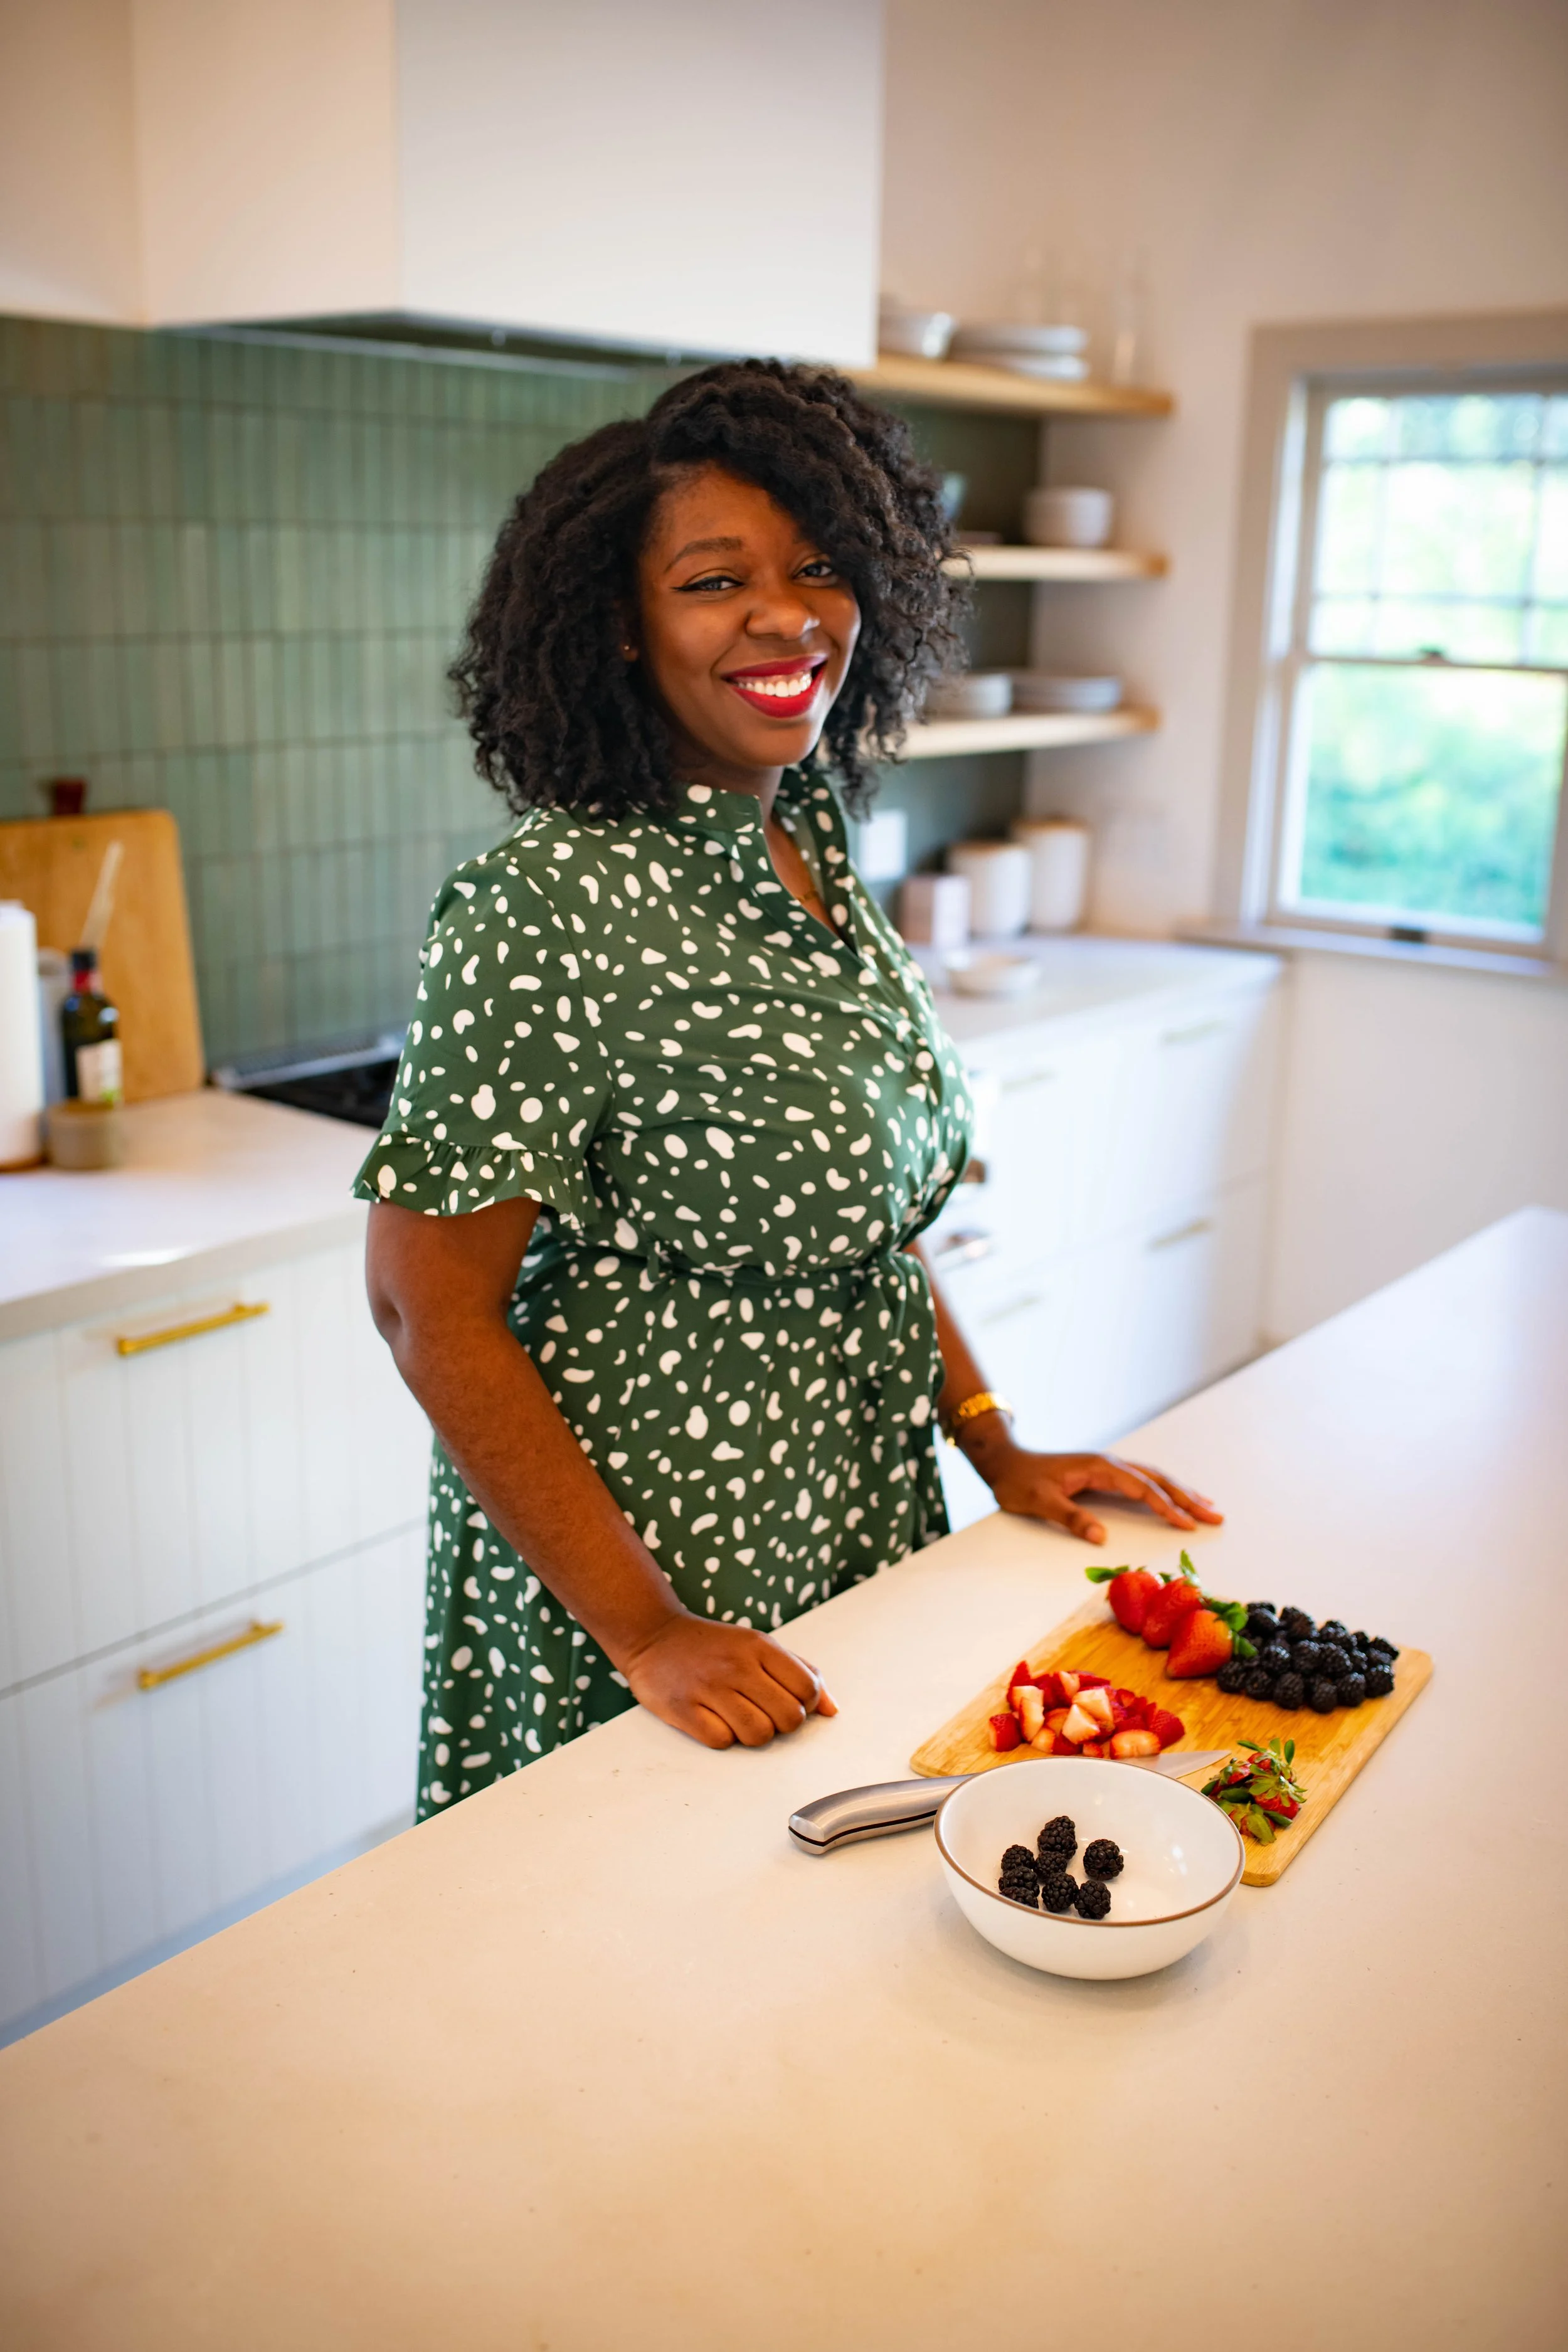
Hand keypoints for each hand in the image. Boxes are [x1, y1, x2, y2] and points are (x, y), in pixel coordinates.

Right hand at [621, 1614, 838, 1749]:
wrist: (653, 1635)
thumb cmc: (714, 1645)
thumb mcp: (758, 1645)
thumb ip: (799, 1671)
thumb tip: (832, 1710)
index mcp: (760, 1646)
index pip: (808, 1688)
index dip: (806, 1704)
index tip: (787, 1701)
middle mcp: (737, 1665)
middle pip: (789, 1718)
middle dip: (782, 1723)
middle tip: (763, 1712)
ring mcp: (710, 1687)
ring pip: (759, 1735)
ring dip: (754, 1733)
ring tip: (739, 1717)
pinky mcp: (684, 1709)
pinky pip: (723, 1741)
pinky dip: (723, 1738)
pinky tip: (714, 1720)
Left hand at [961, 1423, 1222, 1546]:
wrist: (1003, 1460)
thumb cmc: (1018, 1481)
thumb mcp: (1040, 1502)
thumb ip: (1071, 1518)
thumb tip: (1102, 1538)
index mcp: (1100, 1467)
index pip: (1143, 1488)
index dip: (1167, 1507)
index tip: (1188, 1524)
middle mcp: (1109, 1463)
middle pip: (1157, 1479)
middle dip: (1187, 1497)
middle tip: (1216, 1516)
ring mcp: (1107, 1467)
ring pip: (1153, 1477)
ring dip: (1180, 1492)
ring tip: (1207, 1507)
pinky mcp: (1103, 1473)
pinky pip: (1141, 1481)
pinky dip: (1162, 1490)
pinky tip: (1172, 1499)